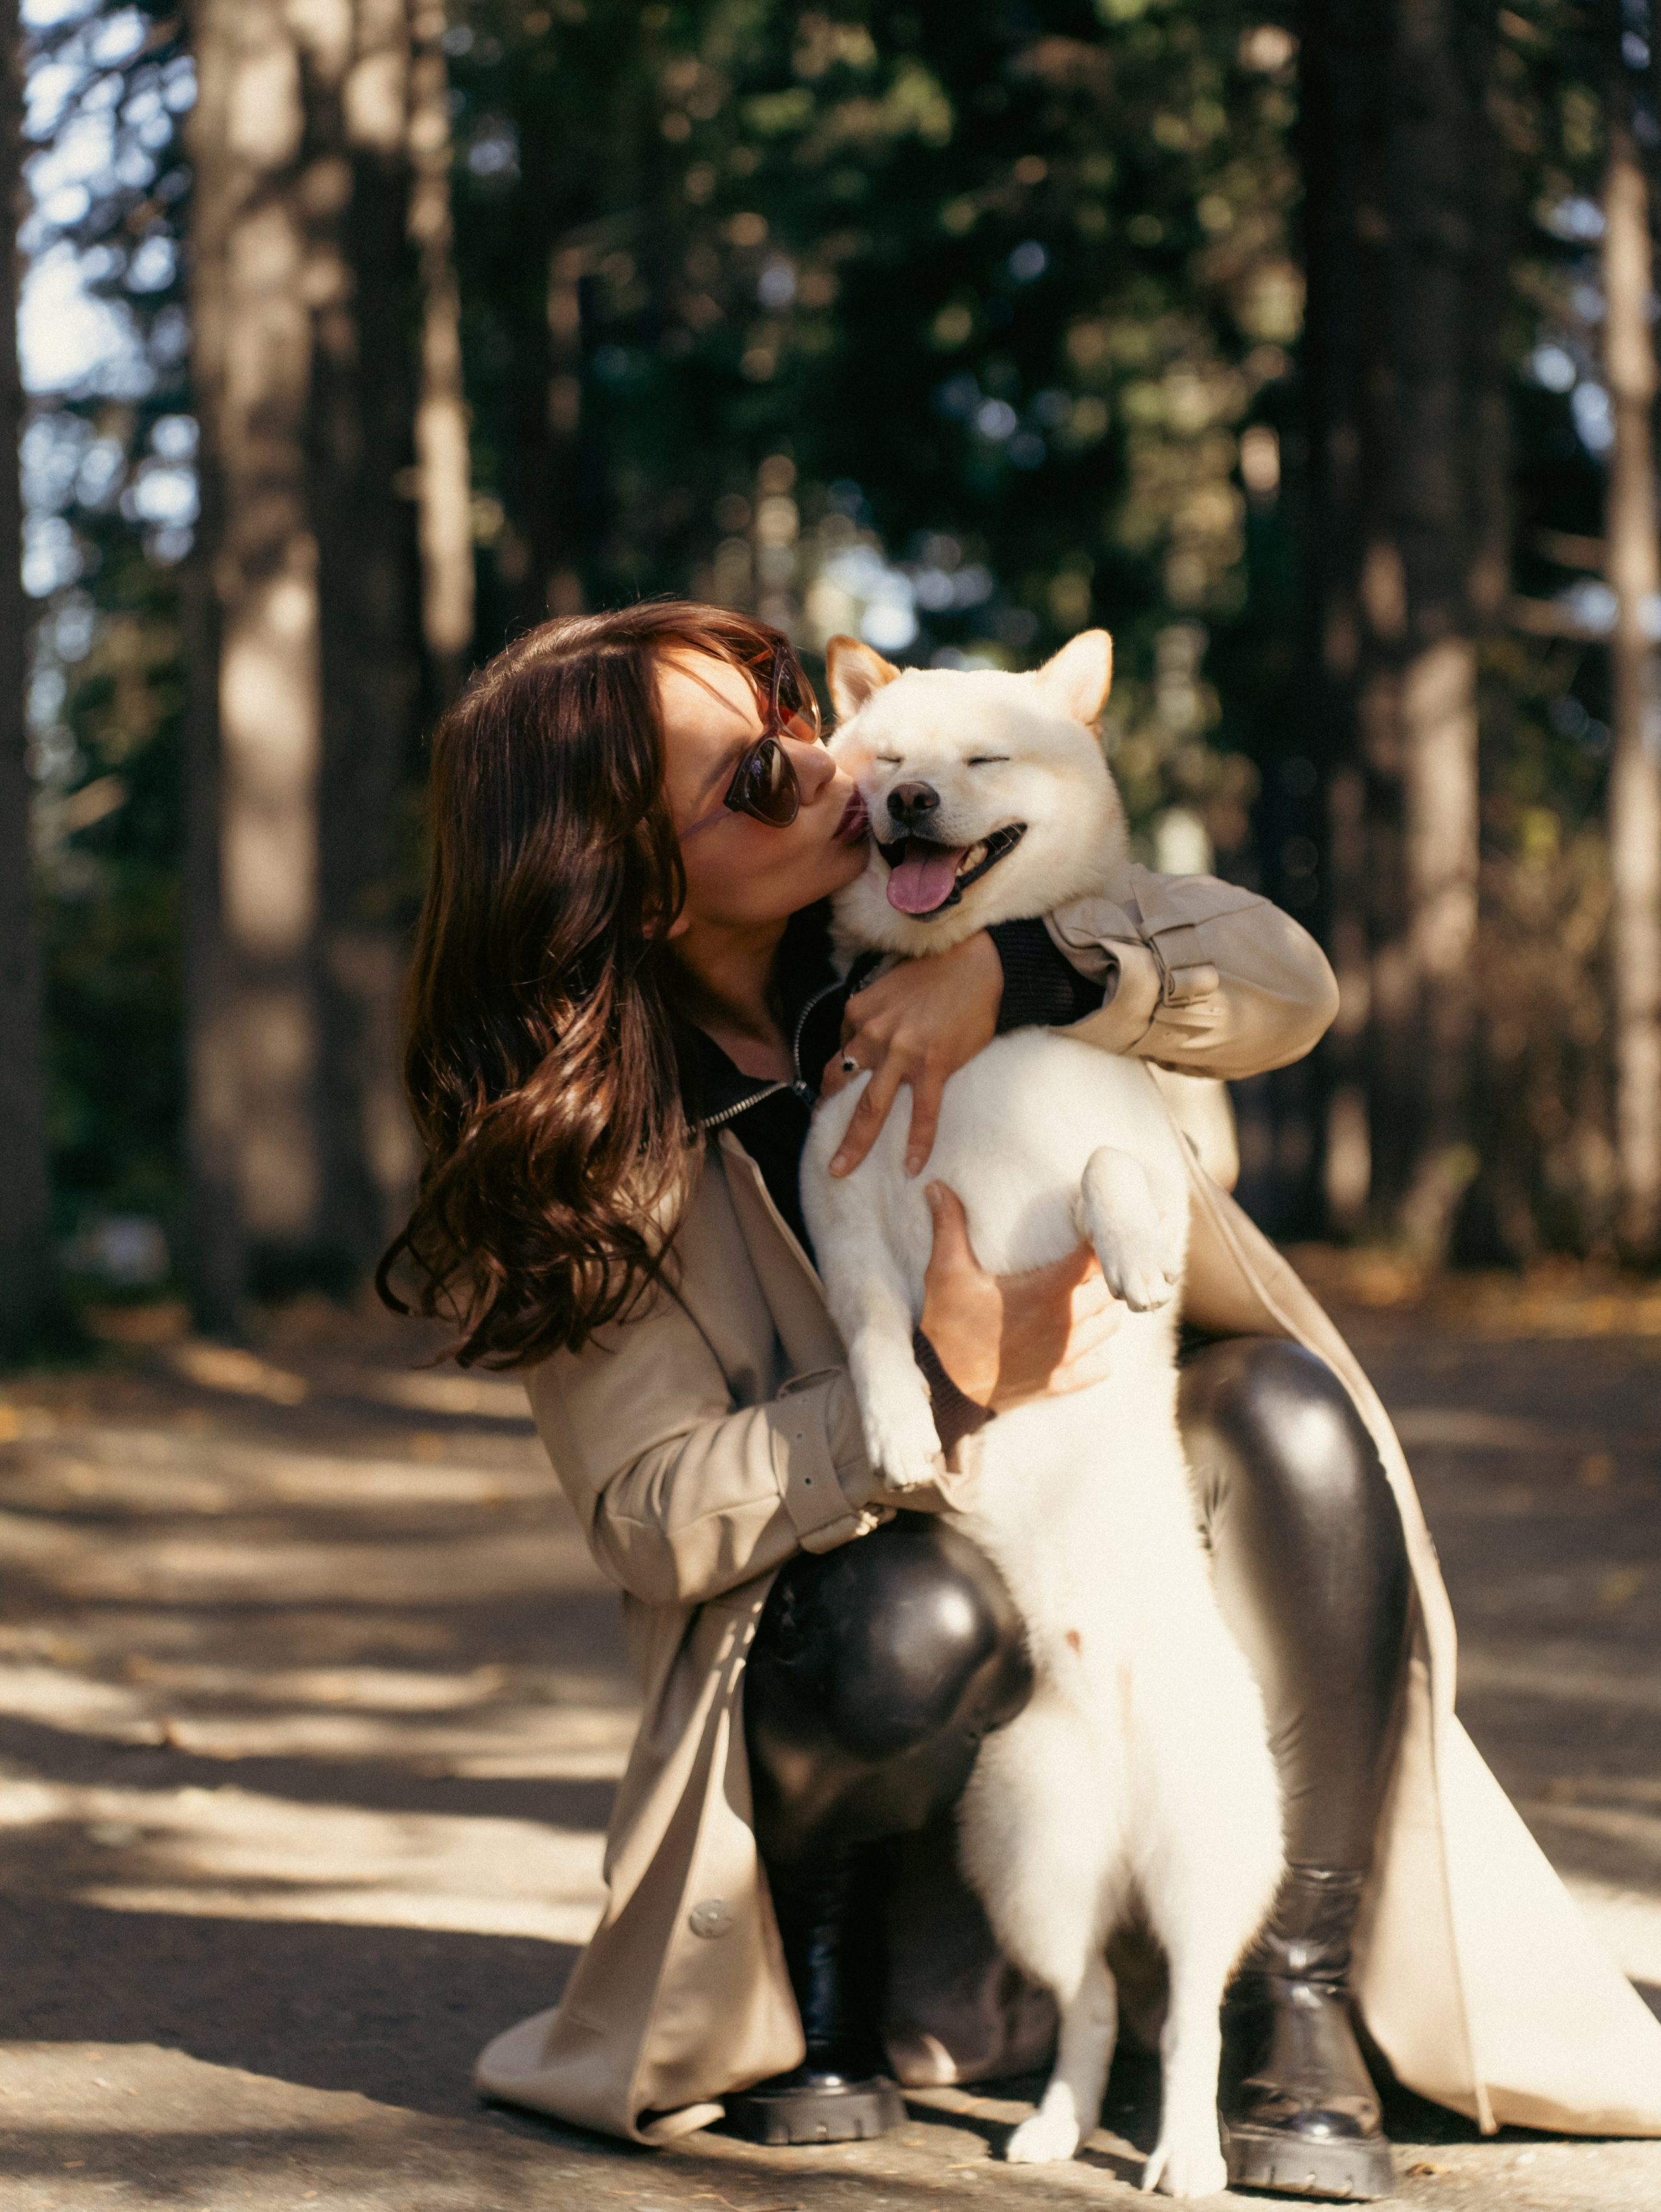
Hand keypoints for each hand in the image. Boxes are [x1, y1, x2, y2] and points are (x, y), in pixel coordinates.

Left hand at [819, 932, 1001, 1177]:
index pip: (839, 1053)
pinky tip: (911, 1165)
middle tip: (820, 1147)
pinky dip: (917, 1142)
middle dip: (827, 1119)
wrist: (978, 964)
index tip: (836, 1100)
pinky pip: (922, 1112)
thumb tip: (864, 1047)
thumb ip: (872, 1018)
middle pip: (841, 1084)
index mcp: (857, 1013)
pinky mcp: (933, 1064)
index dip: (837, 1080)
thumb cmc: (936, 975)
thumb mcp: (888, 989)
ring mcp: (901, 1052)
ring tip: (840, 1170)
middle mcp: (872, 1034)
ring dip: (853, 1143)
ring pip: (870, 1107)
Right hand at [917, 1184, 1123, 1411]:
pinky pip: (1100, 1365)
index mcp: (1048, 1292)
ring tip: (1089, 1296)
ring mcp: (1068, 1357)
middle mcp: (1067, 1325)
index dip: (1109, 1239)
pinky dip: (1098, 1352)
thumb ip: (949, 1226)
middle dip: (1105, 1273)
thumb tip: (938, 1187)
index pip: (1097, 1259)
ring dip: (1104, 1309)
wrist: (943, 1389)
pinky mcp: (1061, 1383)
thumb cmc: (947, 1328)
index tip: (1115, 1225)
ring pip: (1111, 1326)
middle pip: (1110, 1290)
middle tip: (1094, 1259)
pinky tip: (1082, 1340)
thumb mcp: (945, 1272)